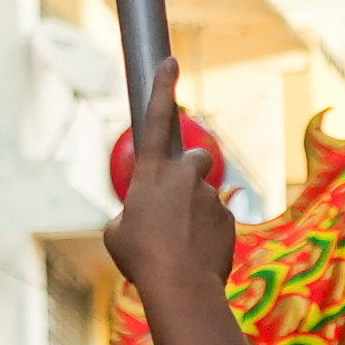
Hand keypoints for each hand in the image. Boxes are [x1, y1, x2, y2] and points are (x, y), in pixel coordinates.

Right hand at [104, 60, 235, 299]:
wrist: (179, 284)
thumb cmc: (140, 257)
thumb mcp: (117, 233)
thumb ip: (132, 213)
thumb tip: (143, 216)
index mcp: (151, 173)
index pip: (156, 119)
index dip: (162, 88)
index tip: (170, 60)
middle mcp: (184, 175)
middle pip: (195, 159)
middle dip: (189, 172)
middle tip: (177, 203)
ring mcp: (208, 195)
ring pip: (204, 197)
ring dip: (194, 215)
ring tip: (180, 247)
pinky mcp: (227, 217)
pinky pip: (216, 221)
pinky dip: (207, 235)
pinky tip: (195, 257)